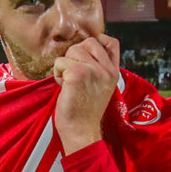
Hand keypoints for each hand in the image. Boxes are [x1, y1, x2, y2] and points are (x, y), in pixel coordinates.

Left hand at [53, 34, 119, 154]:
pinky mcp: (78, 74)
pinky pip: (60, 62)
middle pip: (88, 42)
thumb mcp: (101, 87)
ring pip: (72, 50)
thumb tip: (82, 50)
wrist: (81, 131)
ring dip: (64, 65)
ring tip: (69, 83)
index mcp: (113, 72)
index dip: (98, 40)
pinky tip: (63, 88)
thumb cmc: (85, 111)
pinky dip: (57, 74)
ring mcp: (93, 70)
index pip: (112, 42)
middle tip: (74, 74)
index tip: (86, 53)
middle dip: (75, 54)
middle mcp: (106, 69)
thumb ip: (98, 68)